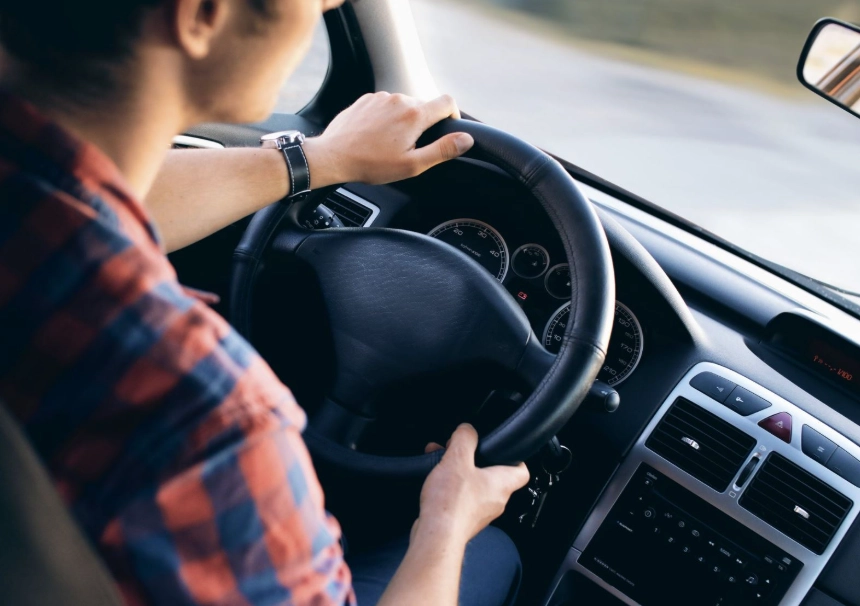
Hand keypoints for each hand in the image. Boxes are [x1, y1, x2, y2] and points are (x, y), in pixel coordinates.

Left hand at [303, 92, 473, 185]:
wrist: (333, 156)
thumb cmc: (371, 164)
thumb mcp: (412, 164)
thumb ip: (442, 150)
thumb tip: (466, 140)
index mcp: (415, 115)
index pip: (448, 102)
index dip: (453, 115)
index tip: (447, 129)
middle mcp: (400, 99)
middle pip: (424, 106)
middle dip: (423, 124)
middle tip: (410, 147)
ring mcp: (381, 97)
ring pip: (403, 105)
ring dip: (403, 121)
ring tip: (389, 144)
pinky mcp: (366, 99)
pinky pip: (385, 105)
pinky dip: (386, 118)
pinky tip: (376, 136)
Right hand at [413, 424, 529, 546]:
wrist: (436, 536)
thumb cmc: (451, 503)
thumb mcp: (457, 459)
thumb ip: (465, 439)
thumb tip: (467, 429)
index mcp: (502, 484)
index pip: (522, 470)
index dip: (515, 457)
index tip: (503, 448)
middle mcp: (495, 501)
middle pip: (493, 475)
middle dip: (474, 460)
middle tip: (460, 451)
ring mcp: (480, 513)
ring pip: (474, 486)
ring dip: (459, 472)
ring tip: (441, 462)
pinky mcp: (464, 521)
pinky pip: (461, 499)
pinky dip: (450, 487)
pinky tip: (434, 481)